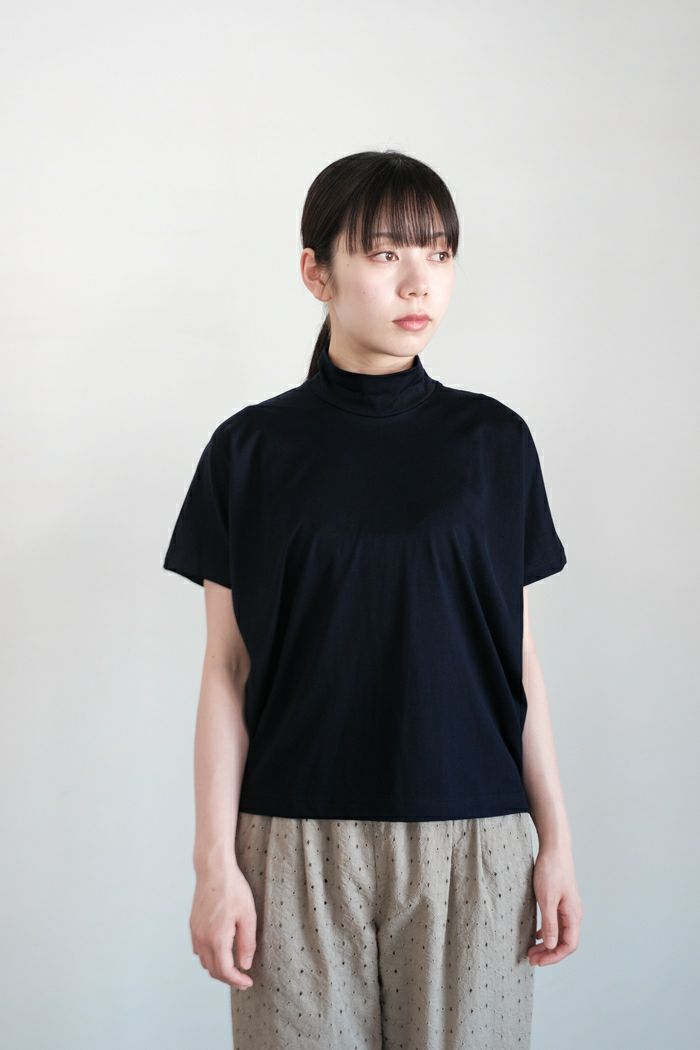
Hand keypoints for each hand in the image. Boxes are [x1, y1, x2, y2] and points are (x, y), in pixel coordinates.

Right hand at [190, 863, 257, 988]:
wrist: (213, 870)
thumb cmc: (233, 890)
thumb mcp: (248, 916)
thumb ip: (246, 944)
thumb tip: (245, 965)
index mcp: (217, 939)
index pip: (225, 972)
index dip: (237, 981)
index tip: (248, 983)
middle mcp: (202, 939)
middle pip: (213, 970)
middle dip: (228, 978)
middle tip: (243, 978)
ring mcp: (195, 932)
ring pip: (204, 961)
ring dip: (217, 968)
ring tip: (233, 966)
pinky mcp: (193, 925)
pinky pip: (198, 949)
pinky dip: (209, 957)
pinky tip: (220, 950)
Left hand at [528, 843, 583, 965]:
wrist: (554, 848)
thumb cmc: (551, 870)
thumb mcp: (546, 899)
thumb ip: (549, 924)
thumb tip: (551, 946)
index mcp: (573, 915)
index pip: (568, 945)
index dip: (554, 957)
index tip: (538, 961)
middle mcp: (574, 913)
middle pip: (564, 942)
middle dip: (548, 953)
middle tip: (531, 959)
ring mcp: (568, 907)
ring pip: (559, 933)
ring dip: (547, 944)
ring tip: (531, 951)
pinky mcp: (561, 900)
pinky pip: (556, 923)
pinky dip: (547, 932)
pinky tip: (536, 935)